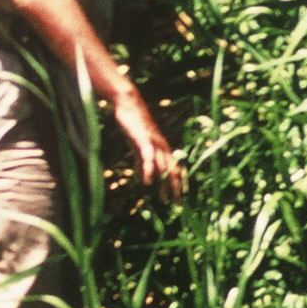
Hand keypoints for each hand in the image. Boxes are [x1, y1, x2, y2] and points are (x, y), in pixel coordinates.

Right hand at [112, 85, 184, 201]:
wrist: (128, 102)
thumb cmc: (133, 124)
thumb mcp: (138, 147)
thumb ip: (142, 163)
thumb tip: (145, 179)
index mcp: (162, 147)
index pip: (174, 168)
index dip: (177, 183)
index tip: (178, 199)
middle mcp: (161, 145)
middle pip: (172, 169)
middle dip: (175, 188)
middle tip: (176, 204)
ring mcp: (153, 142)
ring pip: (162, 166)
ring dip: (164, 184)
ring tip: (164, 199)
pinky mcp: (142, 138)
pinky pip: (148, 157)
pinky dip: (149, 170)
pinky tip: (147, 183)